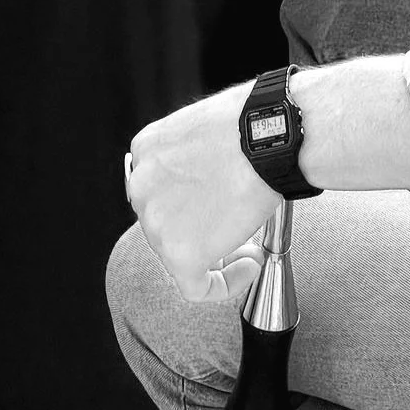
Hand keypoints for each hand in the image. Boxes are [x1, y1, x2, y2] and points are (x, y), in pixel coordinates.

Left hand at [123, 83, 278, 302]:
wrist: (268, 136)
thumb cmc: (251, 122)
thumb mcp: (203, 126)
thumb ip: (191, 157)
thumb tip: (209, 179)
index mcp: (146, 149)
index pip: (160, 191)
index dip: (190, 205)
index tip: (218, 209)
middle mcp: (141, 185)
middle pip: (167, 223)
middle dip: (201, 230)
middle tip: (236, 231)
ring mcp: (156, 222)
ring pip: (181, 255)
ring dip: (217, 256)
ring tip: (252, 247)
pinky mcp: (180, 255)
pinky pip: (197, 287)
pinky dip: (224, 284)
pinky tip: (250, 265)